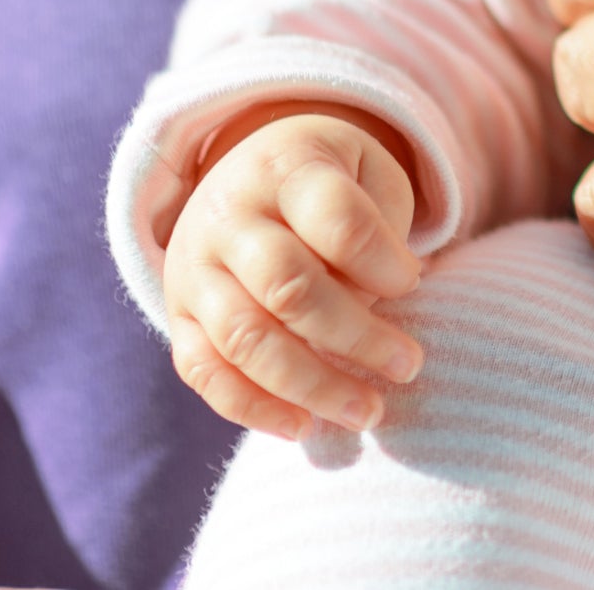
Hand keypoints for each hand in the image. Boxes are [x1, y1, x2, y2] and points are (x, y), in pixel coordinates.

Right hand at [160, 104, 426, 438]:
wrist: (250, 171)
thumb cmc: (334, 182)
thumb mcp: (368, 176)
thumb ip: (377, 232)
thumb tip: (373, 311)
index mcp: (286, 167)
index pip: (336, 220)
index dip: (382, 262)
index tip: (415, 282)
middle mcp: (229, 215)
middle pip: (287, 286)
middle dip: (355, 336)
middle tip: (408, 365)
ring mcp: (194, 268)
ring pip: (245, 338)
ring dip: (312, 385)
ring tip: (367, 411)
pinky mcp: (178, 315)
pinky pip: (204, 372)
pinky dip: (252, 408)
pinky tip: (304, 426)